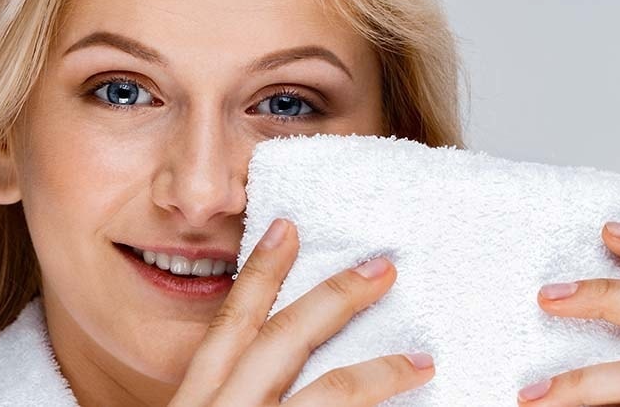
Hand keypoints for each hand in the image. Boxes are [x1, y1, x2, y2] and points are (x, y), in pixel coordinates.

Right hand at [169, 218, 434, 405]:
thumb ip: (230, 394)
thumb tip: (274, 362)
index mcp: (195, 402)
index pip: (230, 323)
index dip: (260, 272)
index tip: (289, 229)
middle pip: (284, 340)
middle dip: (335, 299)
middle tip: (384, 268)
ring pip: (330, 395)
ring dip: (380, 371)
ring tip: (424, 357)